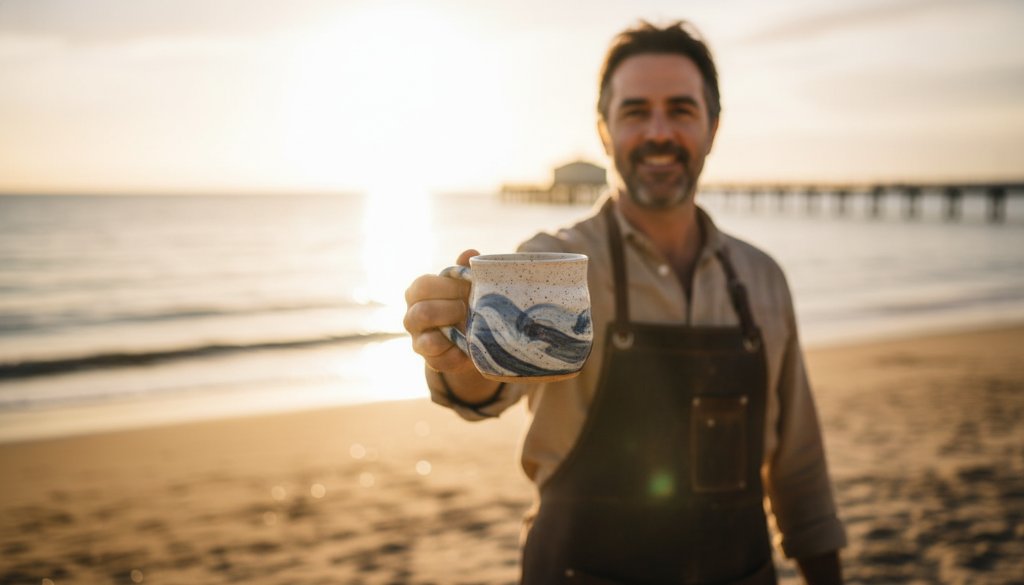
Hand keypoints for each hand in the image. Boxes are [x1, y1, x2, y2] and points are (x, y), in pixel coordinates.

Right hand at [403, 249, 478, 373]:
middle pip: (423, 312)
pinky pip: (441, 361)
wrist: (471, 334)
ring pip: (428, 341)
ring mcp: (418, 340)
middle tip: (468, 308)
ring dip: (453, 333)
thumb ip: (464, 269)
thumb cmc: (464, 300)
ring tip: (468, 327)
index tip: (468, 287)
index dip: (448, 287)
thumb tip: (470, 253)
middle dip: (452, 310)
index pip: (423, 286)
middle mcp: (411, 316)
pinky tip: (469, 346)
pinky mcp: (431, 360)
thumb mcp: (465, 283)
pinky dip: (458, 354)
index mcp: (417, 292)